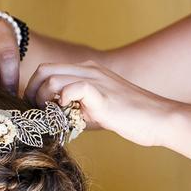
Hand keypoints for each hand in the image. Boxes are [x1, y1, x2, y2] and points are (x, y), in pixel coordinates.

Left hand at [25, 60, 176, 146]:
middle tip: (36, 113)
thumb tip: (49, 120)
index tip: (33, 108)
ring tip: (51, 116)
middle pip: (44, 70)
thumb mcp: (93, 112)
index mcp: (87, 71)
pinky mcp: (103, 94)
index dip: (33, 88)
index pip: (47, 70)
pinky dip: (64, 101)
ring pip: (53, 78)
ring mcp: (96, 80)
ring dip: (44, 99)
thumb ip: (73, 110)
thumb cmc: (129, 119)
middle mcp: (89, 70)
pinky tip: (68, 114)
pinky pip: (74, 89)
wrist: (159, 119)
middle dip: (32, 92)